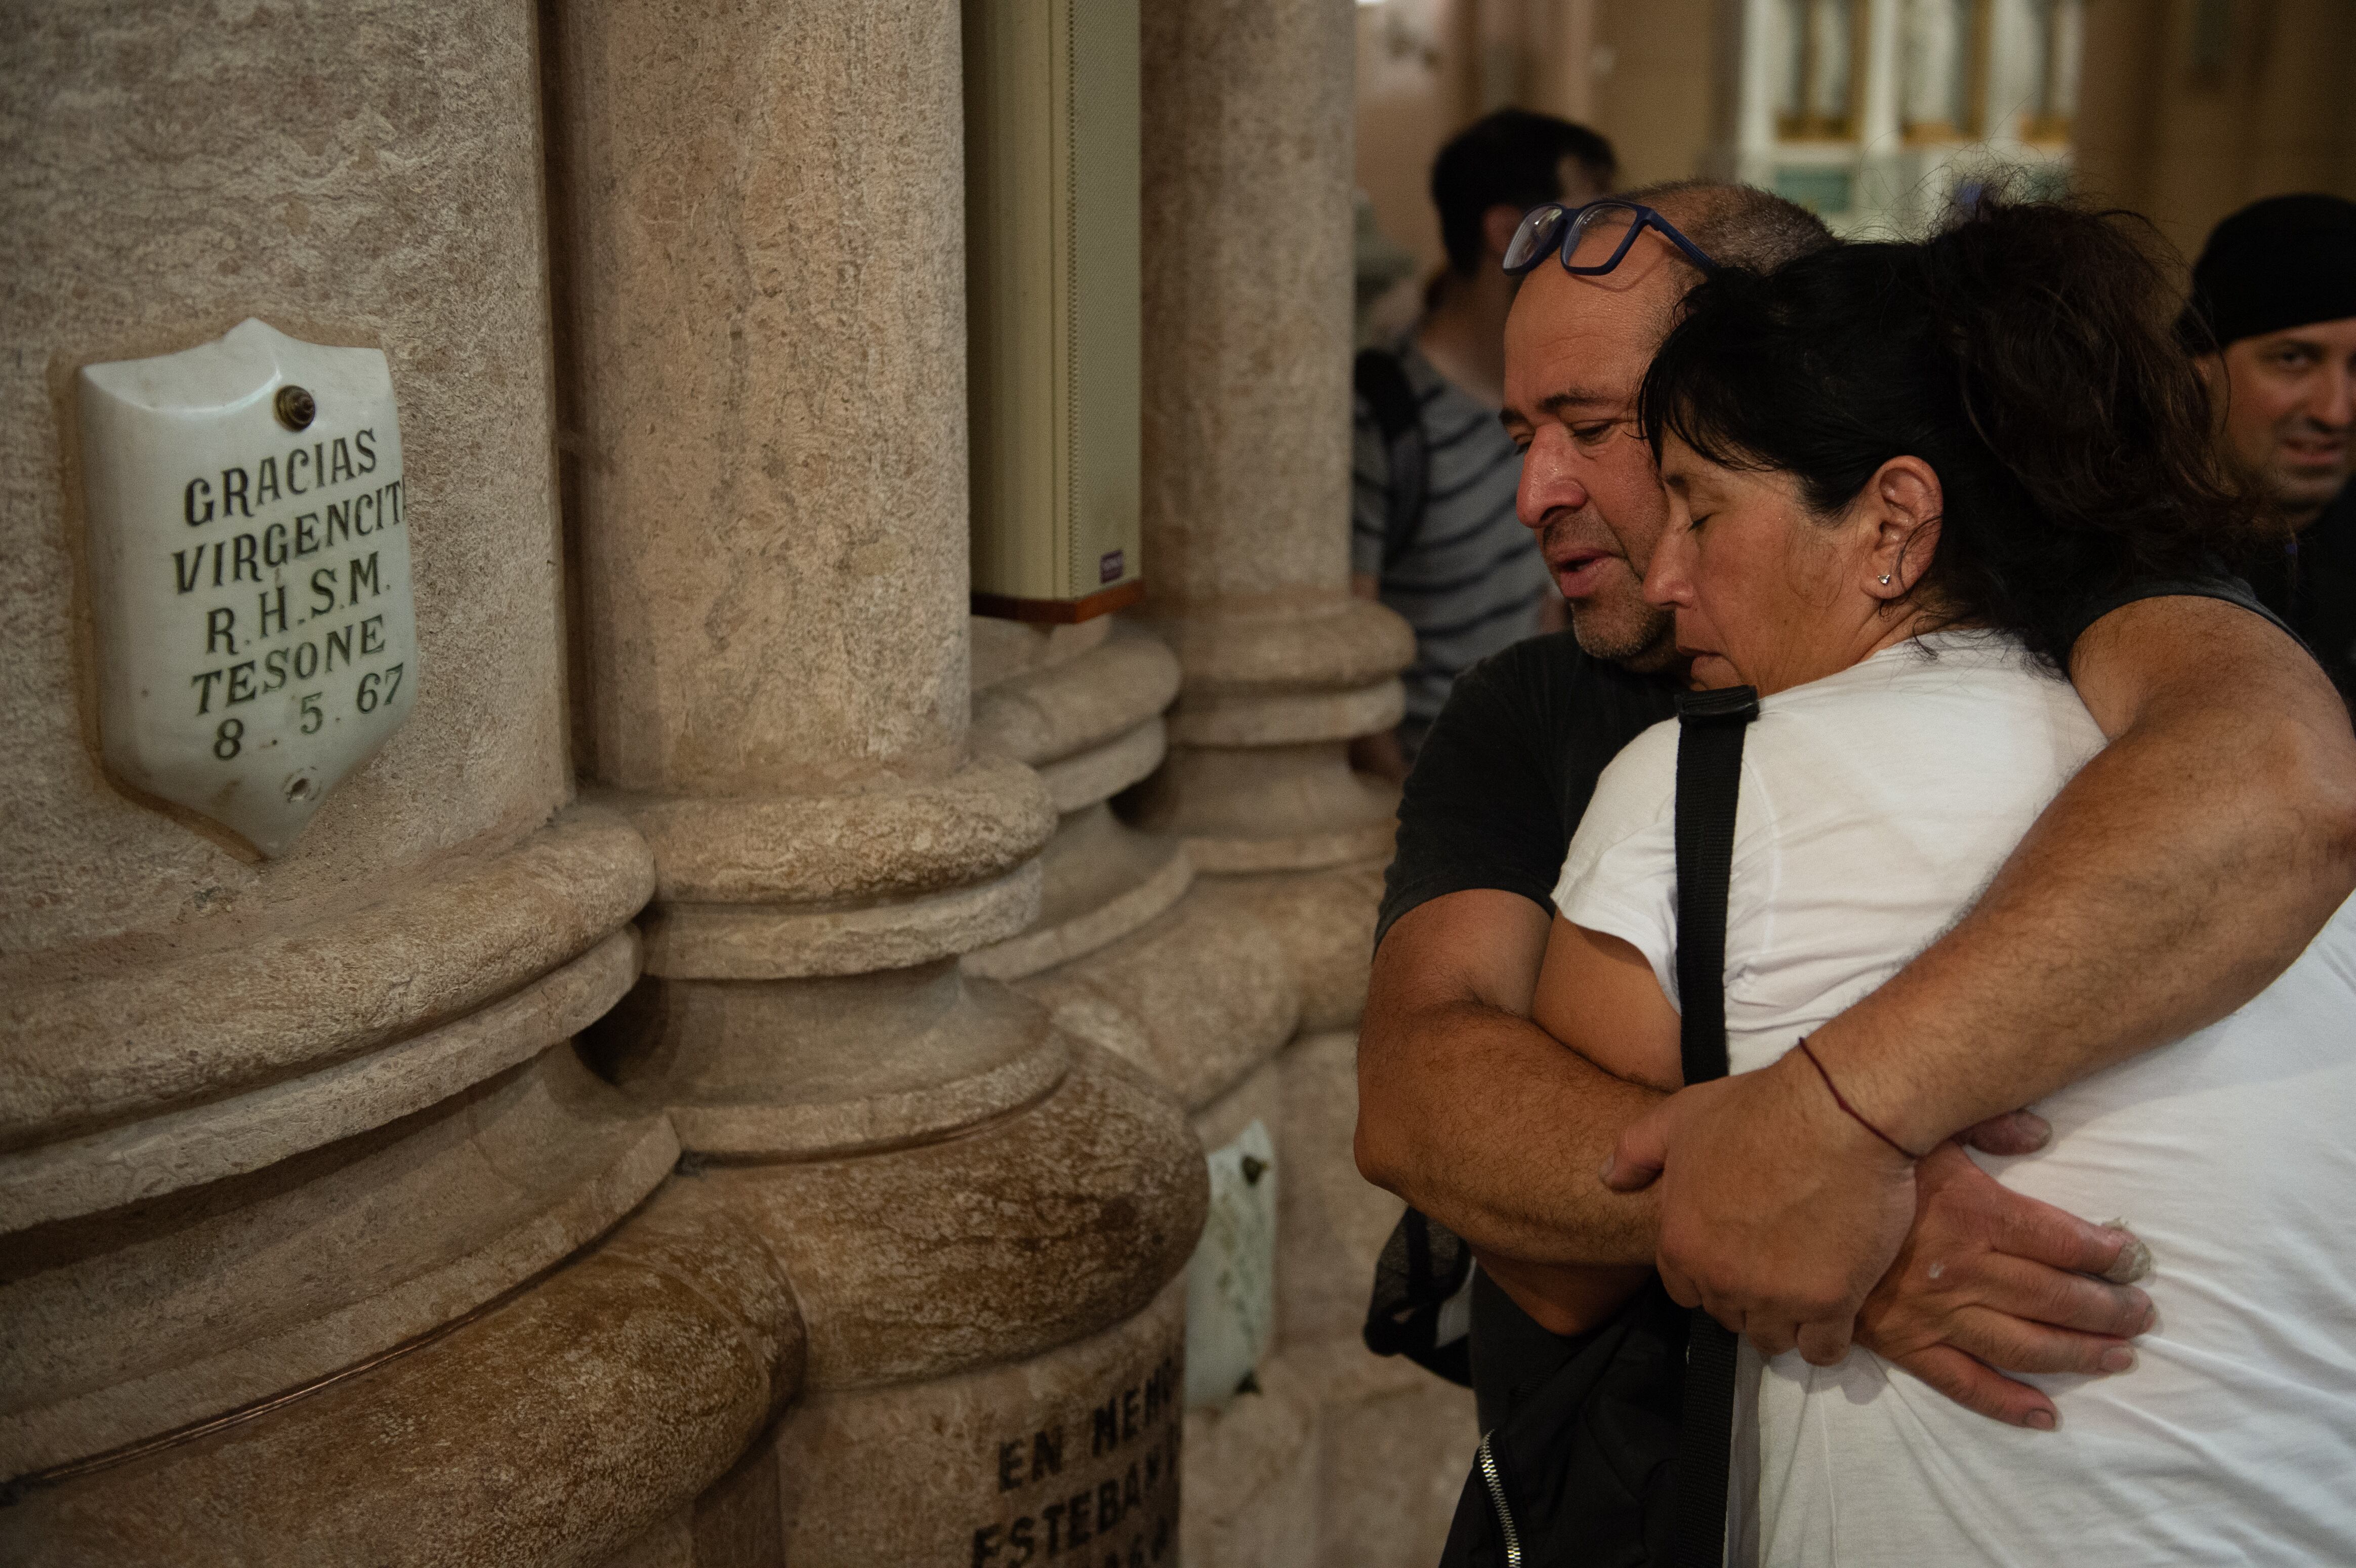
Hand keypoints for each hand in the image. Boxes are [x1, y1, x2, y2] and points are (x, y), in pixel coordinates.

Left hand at [1602, 1052, 1916, 1363]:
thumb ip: (1637, 1152)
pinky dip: (1826, 1338)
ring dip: (1784, 1321)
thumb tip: (1608, 1180)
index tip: (1735, 1256)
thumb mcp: (1680, 1116)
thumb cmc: (1758, 1109)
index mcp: (1682, 1242)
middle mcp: (1721, 1279)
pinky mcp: (1829, 1302)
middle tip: (1775, 1266)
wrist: (1838, 1112)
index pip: (1683, 1290)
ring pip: (1771, 1338)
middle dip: (1745, 1297)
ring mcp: (1775, 1296)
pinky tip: (1833, 1309)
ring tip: (1804, 1287)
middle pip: (1728, 1315)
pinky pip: (1822, 1350)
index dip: (1707, 1275)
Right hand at [1856, 1141, 2155, 1427]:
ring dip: (2079, 1353)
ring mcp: (1934, 1313)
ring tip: (2120, 1356)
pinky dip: (2008, 1404)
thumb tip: (2039, 1132)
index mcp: (1974, 1214)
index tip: (2134, 1260)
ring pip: (2025, 1344)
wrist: (1788, 1206)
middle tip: (2144, 1314)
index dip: (2107, 1254)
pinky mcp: (1904, 1344)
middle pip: (2056, 1297)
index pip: (2063, 1241)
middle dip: (2109, 1308)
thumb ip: (1984, 1123)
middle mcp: (1963, 1270)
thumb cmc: (1859, 1162)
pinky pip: (1965, 1383)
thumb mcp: (1923, 1127)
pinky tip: (2047, 1413)